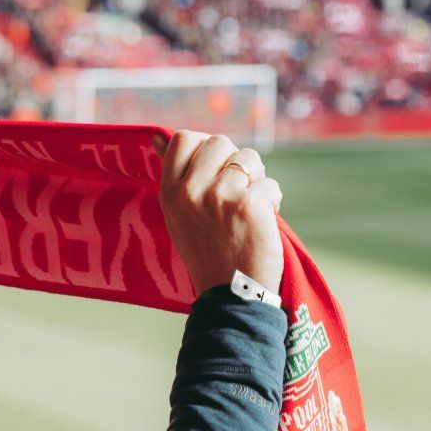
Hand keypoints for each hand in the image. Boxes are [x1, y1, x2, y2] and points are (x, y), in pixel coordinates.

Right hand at [153, 131, 282, 297]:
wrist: (231, 295)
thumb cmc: (207, 253)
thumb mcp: (178, 215)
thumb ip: (175, 176)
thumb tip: (157, 135)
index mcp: (170, 192)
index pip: (183, 138)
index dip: (205, 146)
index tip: (216, 167)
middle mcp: (191, 191)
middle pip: (219, 142)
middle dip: (235, 161)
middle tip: (236, 190)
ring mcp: (220, 196)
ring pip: (249, 158)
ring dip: (257, 178)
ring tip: (249, 206)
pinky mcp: (249, 205)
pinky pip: (270, 184)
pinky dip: (272, 200)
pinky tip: (262, 221)